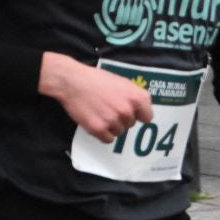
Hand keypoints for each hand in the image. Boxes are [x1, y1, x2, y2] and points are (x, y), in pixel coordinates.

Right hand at [38, 52, 152, 141]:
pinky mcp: (99, 129)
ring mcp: (113, 121)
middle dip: (122, 119)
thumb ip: (134, 96)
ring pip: (119, 132)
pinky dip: (102, 133)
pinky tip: (96, 121)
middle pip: (131, 125)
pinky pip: (107, 139)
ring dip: (111, 126)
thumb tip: (141, 109)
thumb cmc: (96, 79)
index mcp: (136, 97)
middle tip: (108, 108)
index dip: (139, 115)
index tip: (132, 114)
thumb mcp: (122, 82)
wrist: (73, 81)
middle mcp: (127, 111)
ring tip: (100, 113)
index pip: (147, 117)